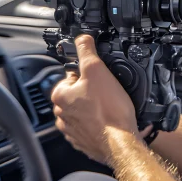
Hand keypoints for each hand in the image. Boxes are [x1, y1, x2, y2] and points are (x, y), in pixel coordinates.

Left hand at [50, 35, 140, 162]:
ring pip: (83, 111)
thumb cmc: (109, 110)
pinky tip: (110, 121)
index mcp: (60, 96)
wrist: (121, 142)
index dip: (88, 74)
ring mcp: (72, 130)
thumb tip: (81, 38)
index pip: (71, 75)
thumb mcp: (97, 70)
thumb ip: (86, 51)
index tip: (100, 78)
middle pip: (77, 94)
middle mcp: (61, 115)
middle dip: (91, 92)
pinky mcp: (83, 142)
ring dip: (94, 108)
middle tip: (107, 93)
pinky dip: (98, 124)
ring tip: (110, 107)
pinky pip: (89, 127)